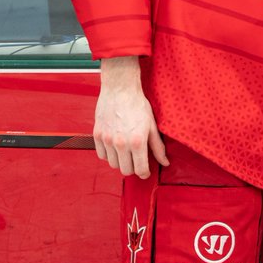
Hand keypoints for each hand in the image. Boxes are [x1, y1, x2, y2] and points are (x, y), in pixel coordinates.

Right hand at [93, 56, 167, 178]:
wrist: (120, 89)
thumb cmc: (138, 105)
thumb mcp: (152, 126)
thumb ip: (157, 147)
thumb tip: (165, 162)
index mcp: (137, 141)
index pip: (140, 169)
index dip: (145, 173)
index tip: (146, 172)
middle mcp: (120, 143)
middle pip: (125, 170)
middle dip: (133, 168)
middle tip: (137, 161)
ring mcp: (107, 140)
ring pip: (113, 164)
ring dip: (120, 161)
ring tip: (127, 151)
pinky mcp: (97, 135)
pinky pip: (101, 155)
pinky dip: (109, 154)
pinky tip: (116, 147)